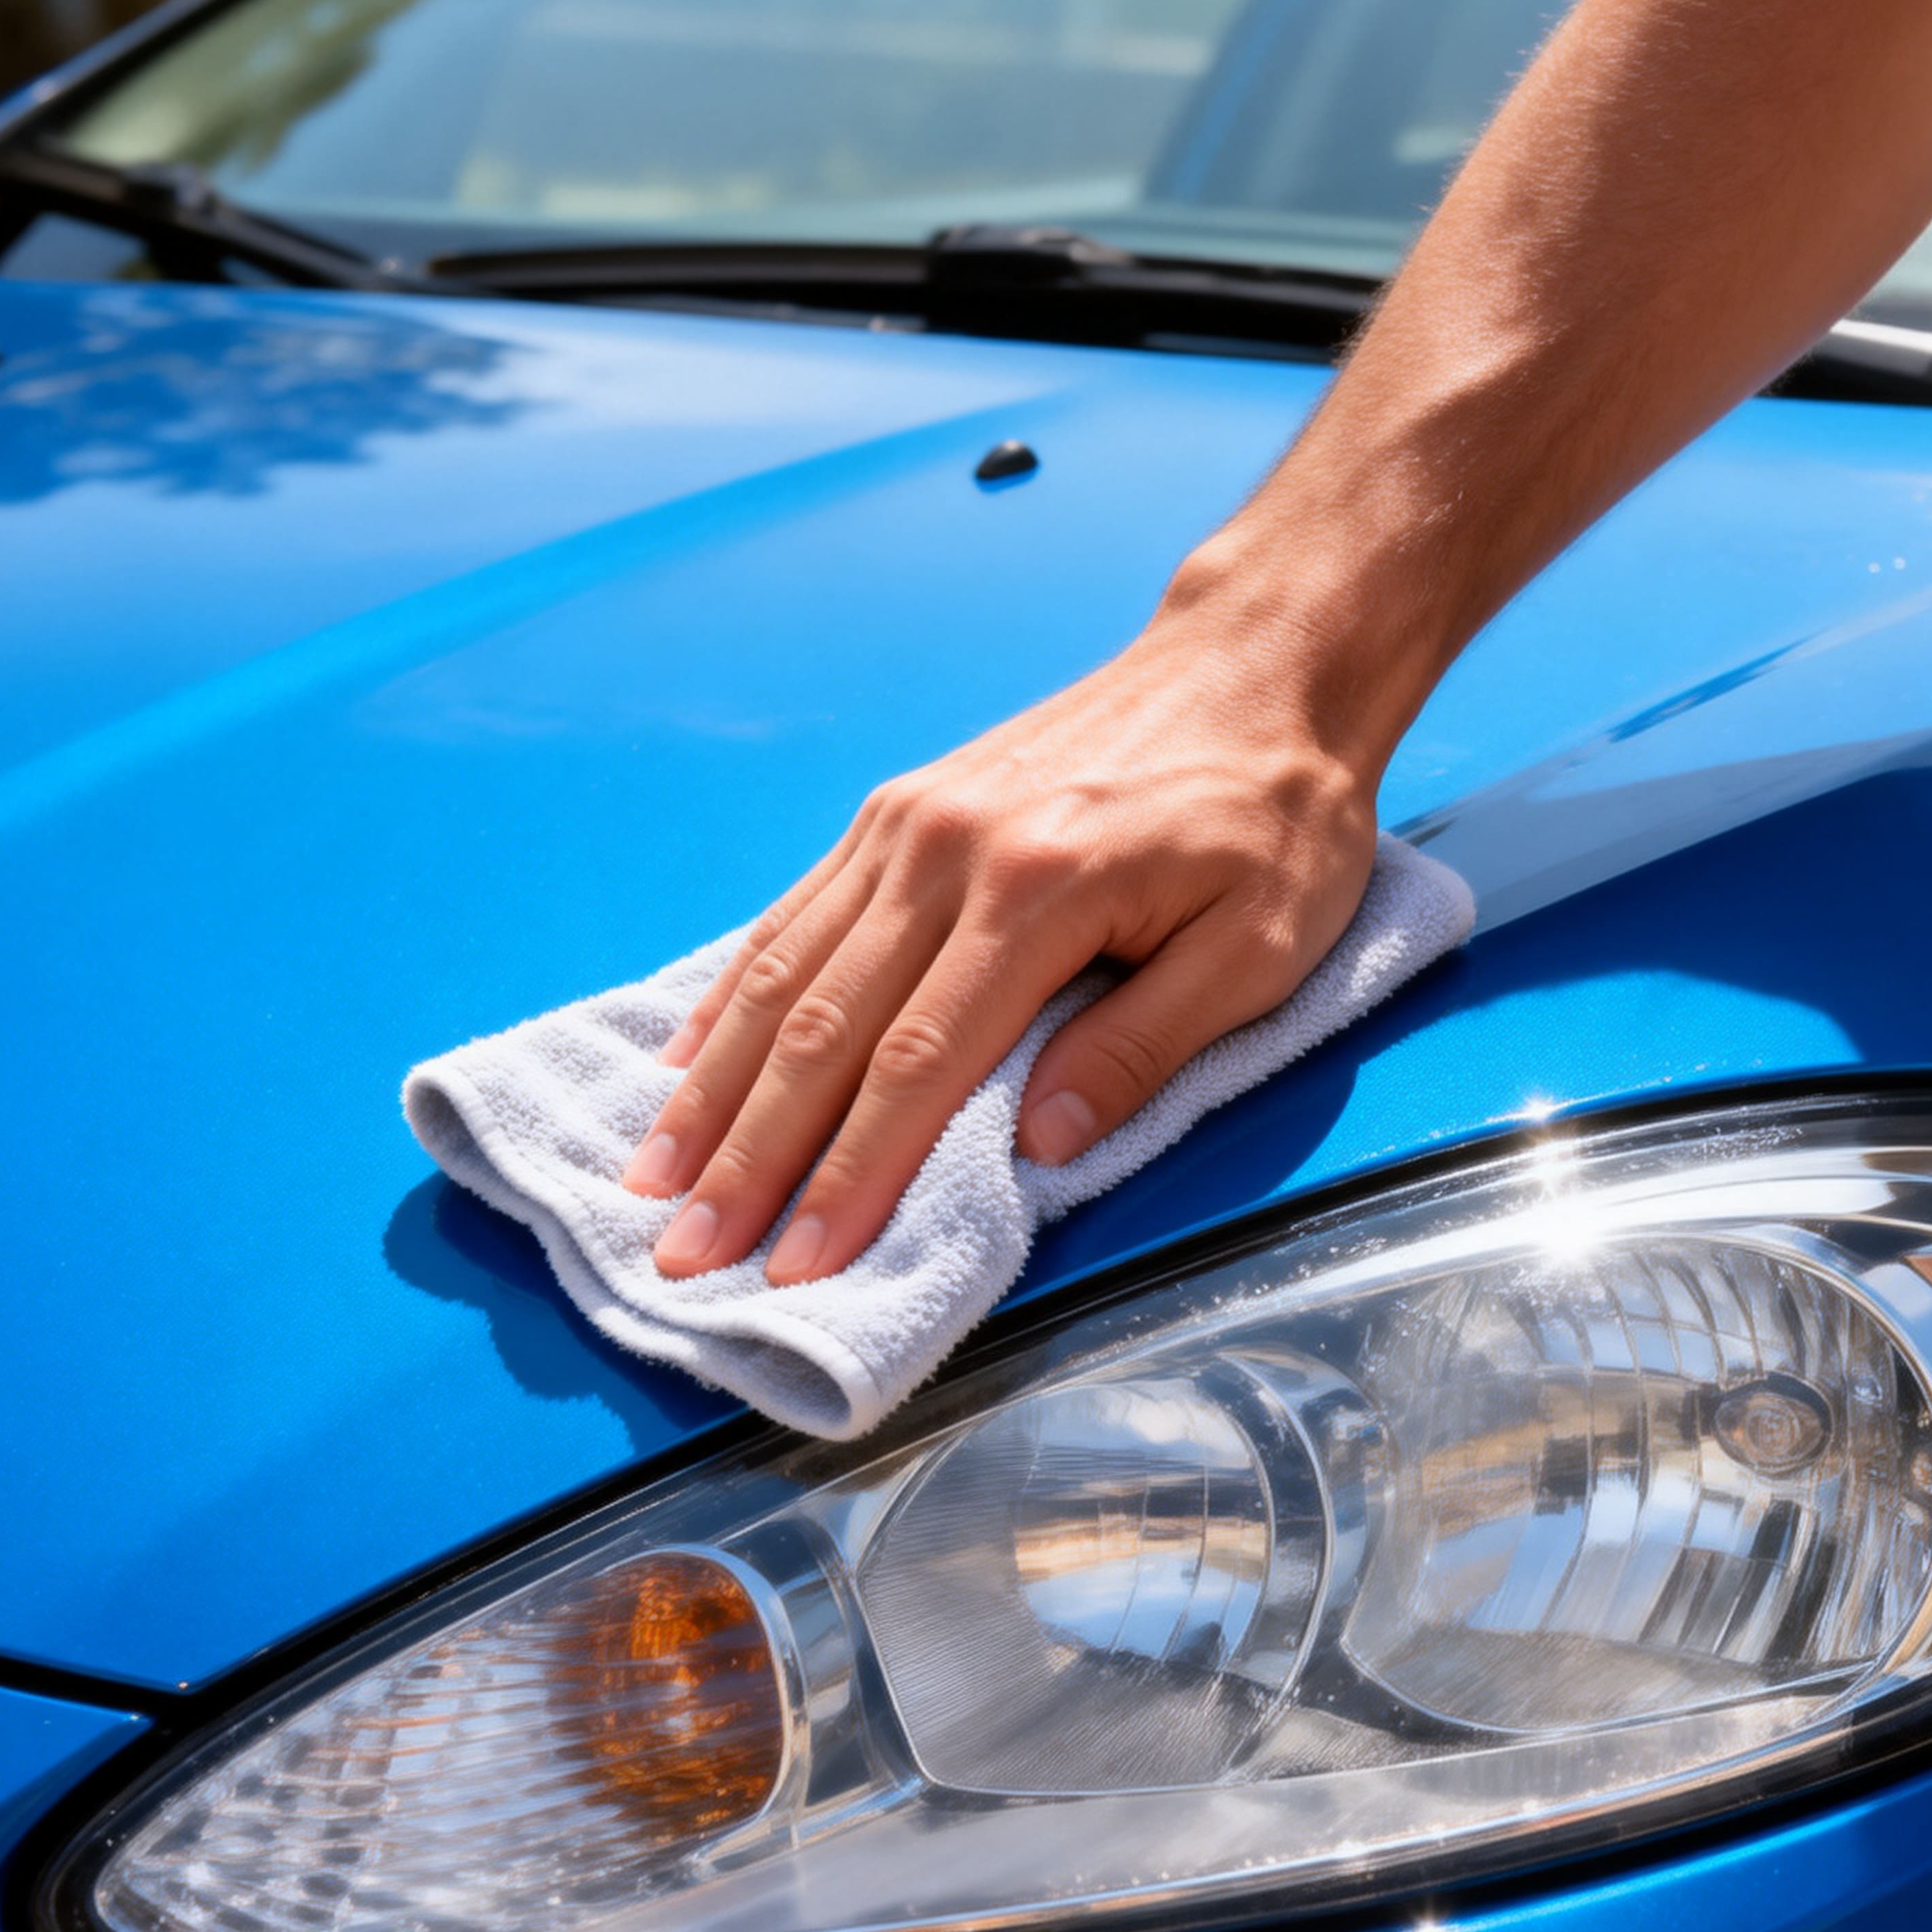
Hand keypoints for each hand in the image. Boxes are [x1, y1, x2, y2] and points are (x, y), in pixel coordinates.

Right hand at [623, 617, 1383, 1283]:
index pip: (918, 1065)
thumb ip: (1148, 1047)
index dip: (851, 1176)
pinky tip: (691, 1066)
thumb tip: (1042, 1150)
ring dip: (714, 1089)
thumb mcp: (1263, 946)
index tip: (798, 1266)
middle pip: (823, 1028)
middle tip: (685, 1256)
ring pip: (785, 973)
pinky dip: (734, 998)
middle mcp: (948, 849)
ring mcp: (911, 821)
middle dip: (748, 1157)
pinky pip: (796, 915)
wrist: (1256, 666)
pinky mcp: (900, 809)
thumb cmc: (1275, 817)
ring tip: (656, 1182)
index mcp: (1038, 889)